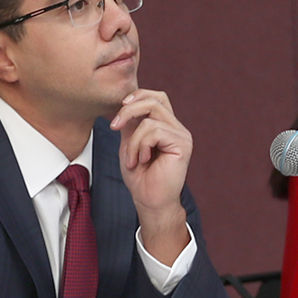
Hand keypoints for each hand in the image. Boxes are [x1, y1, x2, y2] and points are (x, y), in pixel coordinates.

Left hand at [112, 89, 191, 262]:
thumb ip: (131, 123)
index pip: (156, 97)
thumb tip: (126, 103)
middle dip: (128, 111)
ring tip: (133, 159)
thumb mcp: (129, 144)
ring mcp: (182, 135)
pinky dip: (141, 146)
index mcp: (166, 125)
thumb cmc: (140, 177)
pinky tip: (143, 161)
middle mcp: (177, 127)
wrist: (149, 201)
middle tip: (114, 127)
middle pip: (155, 99)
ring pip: (150, 118)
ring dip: (133, 140)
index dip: (137, 97)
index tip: (118, 112)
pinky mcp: (183, 144)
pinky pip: (154, 132)